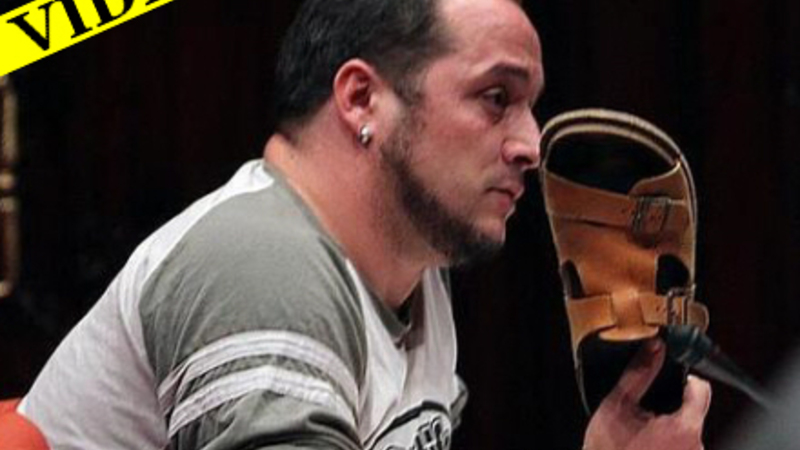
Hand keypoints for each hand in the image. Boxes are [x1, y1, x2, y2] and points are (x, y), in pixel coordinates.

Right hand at [583, 339, 711, 449]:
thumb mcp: (617, 405)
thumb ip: (639, 373)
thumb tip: (654, 348)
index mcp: (684, 428)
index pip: (701, 390)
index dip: (686, 380)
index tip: (672, 380)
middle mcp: (696, 447)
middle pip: (693, 413)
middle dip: (672, 409)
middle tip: (645, 416)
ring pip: (686, 433)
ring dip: (669, 430)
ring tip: (642, 436)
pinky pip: (682, 448)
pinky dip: (666, 445)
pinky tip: (646, 448)